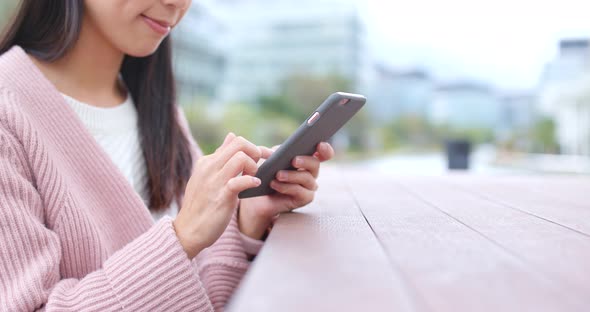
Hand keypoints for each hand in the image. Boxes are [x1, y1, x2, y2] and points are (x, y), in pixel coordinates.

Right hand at [173, 133, 261, 258]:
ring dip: (254, 167)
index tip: (261, 159)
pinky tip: (255, 186)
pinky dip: (251, 181)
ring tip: (254, 178)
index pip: (234, 141)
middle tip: (258, 167)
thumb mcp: (207, 176)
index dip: (253, 148)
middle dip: (256, 152)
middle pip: (240, 144)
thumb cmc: (201, 205)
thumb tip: (231, 136)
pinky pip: (240, 181)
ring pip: (241, 158)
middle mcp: (210, 167)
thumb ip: (220, 157)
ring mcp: (215, 182)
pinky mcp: (222, 197)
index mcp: (207, 161)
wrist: (187, 230)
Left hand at [238, 142, 334, 239]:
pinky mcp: (305, 198)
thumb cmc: (265, 174)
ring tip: (278, 174)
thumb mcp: (268, 159)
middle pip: (315, 164)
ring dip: (292, 175)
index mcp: (306, 159)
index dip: (325, 149)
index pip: (322, 153)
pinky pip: (299, 192)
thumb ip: (274, 152)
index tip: (319, 144)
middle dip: (306, 161)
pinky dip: (286, 187)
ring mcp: (309, 186)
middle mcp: (311, 172)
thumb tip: (278, 151)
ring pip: (307, 178)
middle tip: (294, 160)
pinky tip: (274, 184)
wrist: (257, 196)